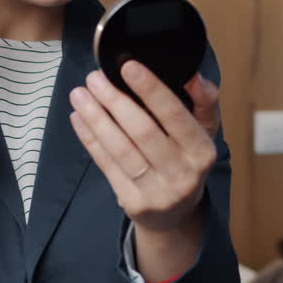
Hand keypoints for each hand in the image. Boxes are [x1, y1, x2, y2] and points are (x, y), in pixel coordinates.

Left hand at [68, 61, 220, 232]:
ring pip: (120, 149)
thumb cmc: (186, 161)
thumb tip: (192, 75)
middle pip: (143, 132)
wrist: (175, 215)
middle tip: (94, 77)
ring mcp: (157, 192)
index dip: (151, 90)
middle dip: (114, 101)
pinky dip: (90, 139)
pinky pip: (106, 165)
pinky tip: (78, 118)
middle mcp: (182, 174)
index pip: (175, 116)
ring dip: (96, 118)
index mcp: (202, 151)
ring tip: (79, 94)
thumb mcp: (204, 132)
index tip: (128, 66)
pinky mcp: (133, 203)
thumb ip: (204, 101)